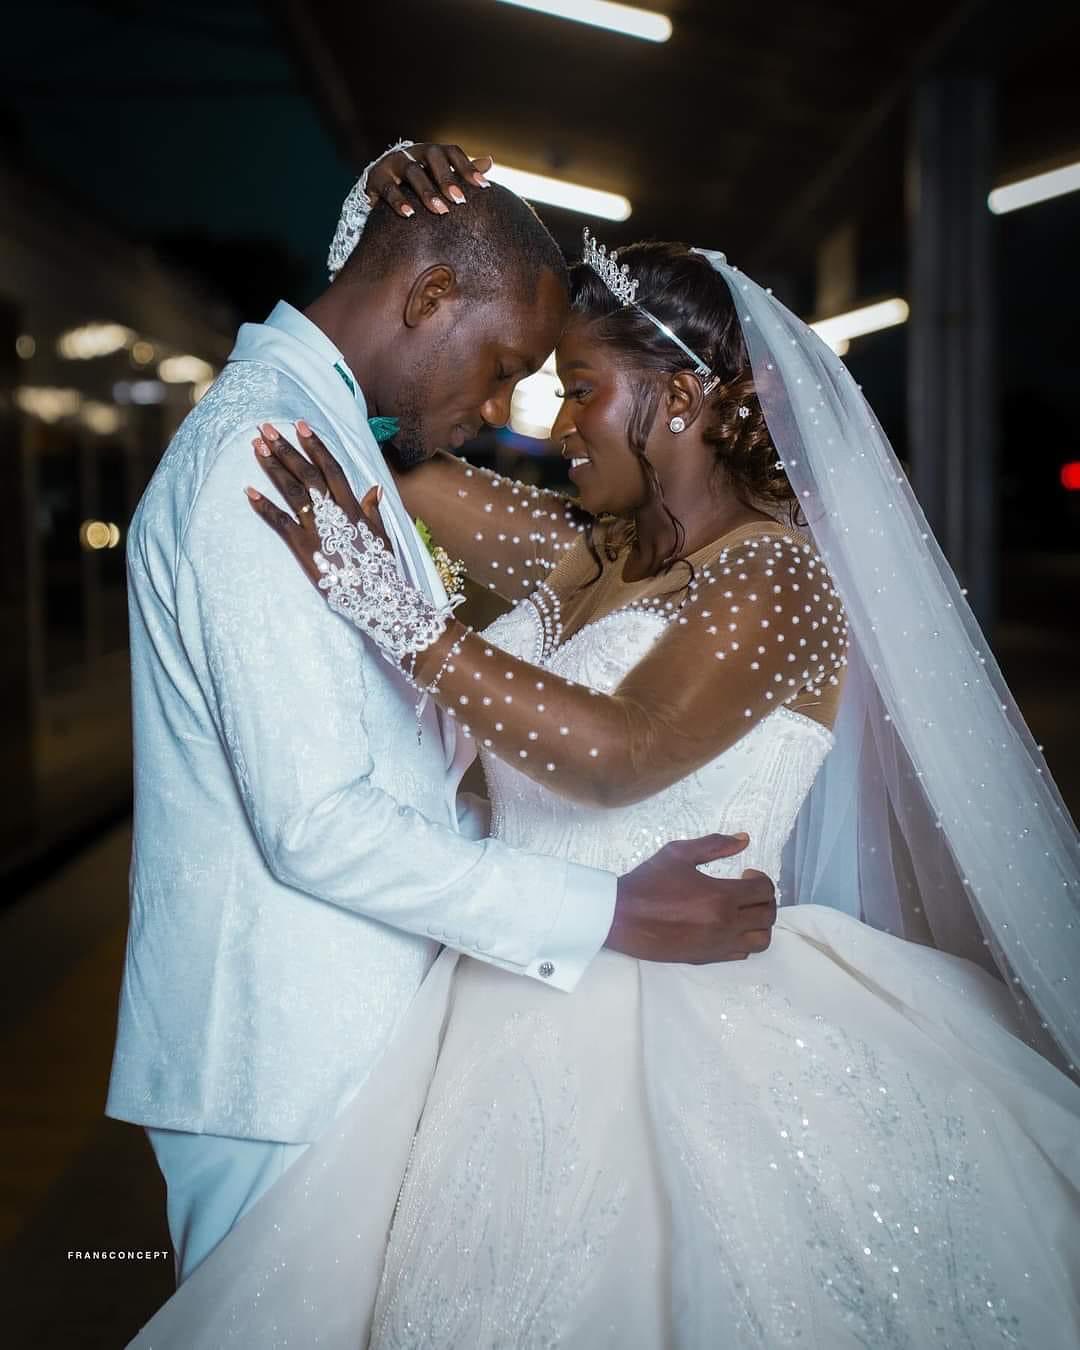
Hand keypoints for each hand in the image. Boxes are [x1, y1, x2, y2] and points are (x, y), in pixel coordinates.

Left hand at [246, 421, 390, 587]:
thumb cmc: (380, 567)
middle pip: (307, 473)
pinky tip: (248, 491)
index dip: (315, 445)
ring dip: (273, 467)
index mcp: (353, 506)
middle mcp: (334, 512)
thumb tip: (374, 488)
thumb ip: (373, 510)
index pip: (331, 467)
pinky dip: (263, 506)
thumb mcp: (381, 535)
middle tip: (267, 428)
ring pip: (292, 490)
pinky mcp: (303, 546)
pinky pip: (280, 522)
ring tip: (256, 447)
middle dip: (286, 448)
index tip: (301, 425)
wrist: (377, 596)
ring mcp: (317, 528)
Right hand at [365, 143, 492, 217]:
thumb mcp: (437, 178)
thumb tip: (489, 161)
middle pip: (432, 156)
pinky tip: (410, 215)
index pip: (451, 152)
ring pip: (412, 171)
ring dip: (427, 191)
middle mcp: (413, 153)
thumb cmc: (417, 186)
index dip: (467, 167)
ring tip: (440, 210)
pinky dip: (399, 201)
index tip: (482, 187)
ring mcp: (393, 163)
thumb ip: (460, 172)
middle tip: (460, 200)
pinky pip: (389, 188)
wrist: (379, 189)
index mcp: (430, 152)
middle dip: (447, 178)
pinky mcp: (377, 178)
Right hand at [608, 834, 776, 963]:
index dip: (761, 879)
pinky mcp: (706, 958)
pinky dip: (744, 940)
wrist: (620, 917)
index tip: (745, 874)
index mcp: (720, 896)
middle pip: (767, 916)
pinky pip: (741, 954)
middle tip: (747, 891)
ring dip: (759, 923)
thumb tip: (744, 840)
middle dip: (764, 900)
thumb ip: (714, 845)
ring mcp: (717, 945)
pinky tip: (728, 926)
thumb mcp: (678, 853)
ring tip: (743, 911)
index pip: (763, 891)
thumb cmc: (648, 882)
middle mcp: (725, 924)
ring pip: (760, 940)